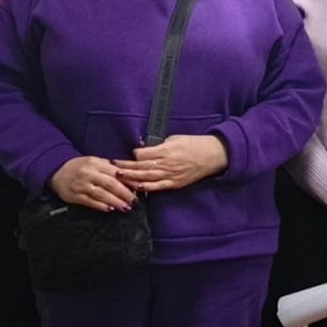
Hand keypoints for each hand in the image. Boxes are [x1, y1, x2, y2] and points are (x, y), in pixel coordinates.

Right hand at [51, 156, 135, 211]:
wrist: (57, 170)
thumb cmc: (81, 166)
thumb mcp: (95, 161)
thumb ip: (109, 168)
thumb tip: (128, 177)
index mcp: (95, 163)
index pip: (115, 173)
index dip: (127, 182)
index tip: (137, 188)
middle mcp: (88, 174)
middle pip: (110, 184)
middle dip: (124, 194)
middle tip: (134, 201)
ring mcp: (81, 185)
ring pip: (101, 194)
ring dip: (115, 202)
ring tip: (125, 207)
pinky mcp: (74, 196)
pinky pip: (90, 202)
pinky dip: (101, 206)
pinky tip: (110, 209)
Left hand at [112, 134, 228, 192]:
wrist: (212, 155)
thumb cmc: (194, 144)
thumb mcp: (176, 138)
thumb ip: (160, 145)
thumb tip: (146, 149)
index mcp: (166, 150)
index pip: (144, 153)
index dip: (134, 154)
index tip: (129, 153)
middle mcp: (166, 163)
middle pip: (141, 166)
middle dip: (126, 167)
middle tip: (114, 167)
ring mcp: (170, 175)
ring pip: (146, 178)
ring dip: (132, 178)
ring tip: (120, 177)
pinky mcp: (175, 183)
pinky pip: (158, 187)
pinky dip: (147, 188)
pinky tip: (137, 188)